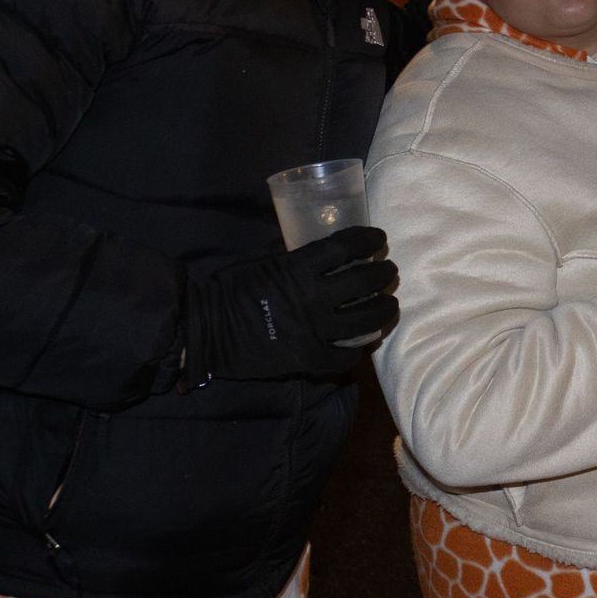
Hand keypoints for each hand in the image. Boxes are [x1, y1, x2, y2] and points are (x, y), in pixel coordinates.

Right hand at [181, 225, 398, 386]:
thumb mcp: (266, 263)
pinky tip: (363, 342)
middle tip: (389, 272)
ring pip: (366, 320)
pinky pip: (345, 356)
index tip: (379, 239)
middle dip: (384, 273)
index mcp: (298, 268)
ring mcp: (313, 330)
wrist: (207, 331)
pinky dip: (358, 349)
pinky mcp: (308, 358)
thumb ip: (297, 260)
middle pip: (365, 281)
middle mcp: (312, 298)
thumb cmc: (231, 290)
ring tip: (389, 305)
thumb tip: (327, 254)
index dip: (368, 239)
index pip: (345, 246)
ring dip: (384, 310)